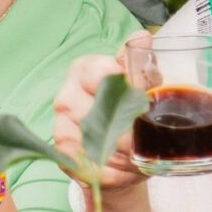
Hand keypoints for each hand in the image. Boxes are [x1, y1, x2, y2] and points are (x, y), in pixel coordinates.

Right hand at [53, 39, 149, 194]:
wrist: (121, 152)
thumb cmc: (130, 109)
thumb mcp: (143, 84)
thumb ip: (142, 64)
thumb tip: (143, 38)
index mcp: (84, 70)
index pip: (106, 74)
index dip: (132, 91)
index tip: (146, 105)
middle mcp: (66, 96)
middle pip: (103, 112)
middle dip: (133, 131)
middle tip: (151, 140)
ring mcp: (61, 127)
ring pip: (98, 141)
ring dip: (126, 154)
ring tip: (142, 156)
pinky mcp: (63, 157)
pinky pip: (91, 166)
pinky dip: (115, 172)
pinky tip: (127, 169)